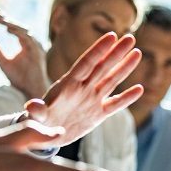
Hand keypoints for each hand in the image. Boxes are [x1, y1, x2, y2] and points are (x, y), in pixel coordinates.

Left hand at [0, 12, 50, 98]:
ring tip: (0, 19)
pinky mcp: (38, 53)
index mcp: (26, 44)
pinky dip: (18, 33)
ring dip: (12, 24)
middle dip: (8, 19)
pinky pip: (28, 39)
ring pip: (24, 31)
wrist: (32, 91)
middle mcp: (33, 43)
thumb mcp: (4, 62)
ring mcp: (37, 47)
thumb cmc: (20, 78)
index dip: (5, 21)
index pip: (15, 28)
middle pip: (20, 27)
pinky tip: (8, 29)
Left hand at [24, 32, 142, 144]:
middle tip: (130, 38)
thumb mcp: (35, 117)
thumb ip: (36, 111)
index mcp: (68, 84)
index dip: (98, 50)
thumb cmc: (37, 122)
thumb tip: (31, 106)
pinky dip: (127, 98)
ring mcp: (91, 100)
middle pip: (102, 67)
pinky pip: (115, 104)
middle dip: (116, 52)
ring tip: (137, 53)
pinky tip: (140, 89)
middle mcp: (82, 88)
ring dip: (124, 68)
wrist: (44, 134)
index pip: (86, 63)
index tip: (111, 35)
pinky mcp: (97, 115)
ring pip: (111, 81)